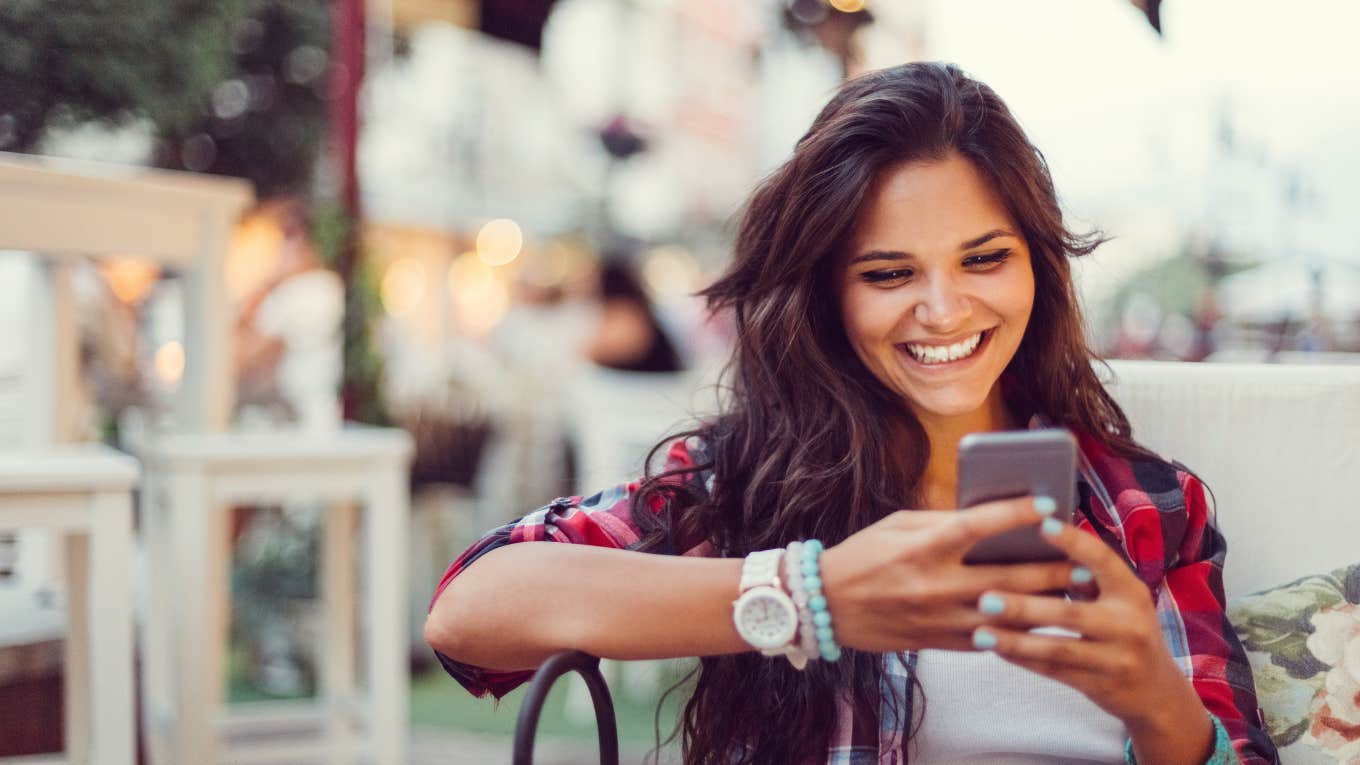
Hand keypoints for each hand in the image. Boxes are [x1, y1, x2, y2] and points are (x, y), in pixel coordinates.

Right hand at [819, 497, 1081, 652]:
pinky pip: (990, 637)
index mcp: (924, 548)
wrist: (827, 606)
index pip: (979, 526)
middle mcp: (935, 584)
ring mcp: (940, 618)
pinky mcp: (940, 642)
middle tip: (1083, 561)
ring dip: (1044, 604)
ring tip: (1073, 592)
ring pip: (1006, 613)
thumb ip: (943, 521)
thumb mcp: (898, 525)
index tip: (1049, 505)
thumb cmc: (863, 556)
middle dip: (1051, 569)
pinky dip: (1018, 627)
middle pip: (1007, 576)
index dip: (1017, 514)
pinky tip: (1040, 618)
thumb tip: (987, 515)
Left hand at [971, 517, 1205, 732]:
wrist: (1156, 690)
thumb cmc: (1124, 628)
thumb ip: (1087, 576)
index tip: (1041, 524)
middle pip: (1070, 614)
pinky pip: (1054, 672)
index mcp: (1132, 592)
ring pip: (1057, 649)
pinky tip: (995, 648)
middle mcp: (1129, 624)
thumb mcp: (1120, 599)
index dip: (1074, 542)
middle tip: (984, 597)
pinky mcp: (1099, 685)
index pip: (1103, 561)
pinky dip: (1022, 659)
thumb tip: (1035, 537)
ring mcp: (1116, 659)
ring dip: (1015, 640)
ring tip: (980, 631)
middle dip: (1025, 607)